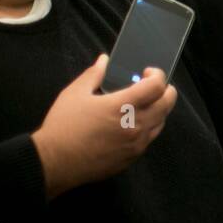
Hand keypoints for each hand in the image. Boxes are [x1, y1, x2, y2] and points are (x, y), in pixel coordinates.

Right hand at [31, 55, 178, 198]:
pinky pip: (150, 137)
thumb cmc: (64, 125)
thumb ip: (94, 74)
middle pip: (168, 103)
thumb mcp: (75, 93)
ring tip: (143, 103)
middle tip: (150, 86)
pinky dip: (149, 125)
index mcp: (123, 106)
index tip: (147, 72)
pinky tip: (133, 122)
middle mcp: (136, 124)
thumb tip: (104, 60)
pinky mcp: (133, 156)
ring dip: (159, 108)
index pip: (157, 86)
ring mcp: (137, 143)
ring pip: (162, 121)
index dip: (157, 75)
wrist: (55, 162)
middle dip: (165, 90)